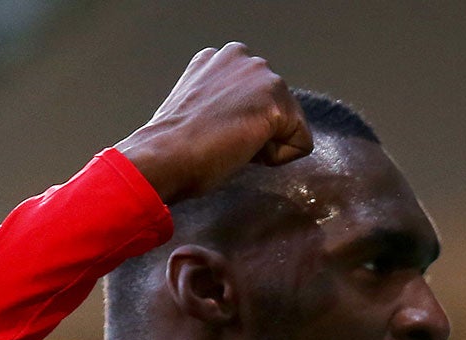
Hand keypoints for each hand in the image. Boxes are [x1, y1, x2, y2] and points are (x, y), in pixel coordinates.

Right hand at [116, 42, 311, 202]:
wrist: (164, 156)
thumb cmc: (172, 146)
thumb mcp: (198, 108)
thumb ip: (225, 103)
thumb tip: (243, 122)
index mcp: (220, 58)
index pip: (257, 97)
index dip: (240, 125)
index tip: (212, 132)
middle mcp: (242, 56)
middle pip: (278, 107)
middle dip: (258, 131)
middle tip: (221, 140)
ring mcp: (262, 75)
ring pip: (291, 124)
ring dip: (266, 144)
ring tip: (230, 143)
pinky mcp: (277, 101)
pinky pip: (301, 143)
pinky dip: (278, 158)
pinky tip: (244, 149)